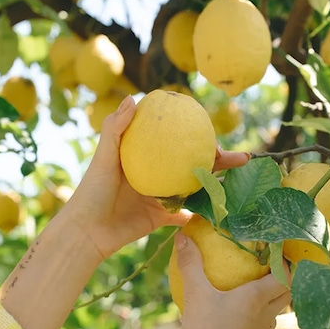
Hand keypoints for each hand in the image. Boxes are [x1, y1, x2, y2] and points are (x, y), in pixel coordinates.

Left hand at [67, 95, 249, 261]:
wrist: (87, 231)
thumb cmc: (92, 191)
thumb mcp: (104, 157)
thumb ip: (116, 128)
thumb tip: (133, 97)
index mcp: (144, 156)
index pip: (175, 140)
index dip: (197, 134)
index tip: (213, 132)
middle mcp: (155, 174)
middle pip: (193, 163)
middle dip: (220, 160)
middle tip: (243, 158)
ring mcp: (160, 196)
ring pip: (195, 187)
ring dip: (217, 184)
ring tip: (241, 182)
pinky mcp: (161, 219)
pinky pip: (186, 215)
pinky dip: (202, 213)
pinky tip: (222, 209)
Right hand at [174, 232, 290, 328]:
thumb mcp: (195, 295)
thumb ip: (190, 264)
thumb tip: (182, 235)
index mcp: (258, 298)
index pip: (287, 275)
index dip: (287, 261)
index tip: (279, 248)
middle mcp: (266, 315)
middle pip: (288, 292)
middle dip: (285, 276)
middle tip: (270, 262)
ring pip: (276, 310)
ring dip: (272, 296)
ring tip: (255, 284)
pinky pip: (262, 326)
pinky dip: (258, 315)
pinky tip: (238, 313)